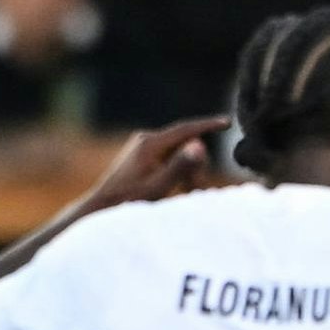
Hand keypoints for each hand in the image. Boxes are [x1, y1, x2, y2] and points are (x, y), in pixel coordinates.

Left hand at [91, 115, 232, 205]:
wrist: (101, 207)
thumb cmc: (129, 201)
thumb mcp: (158, 187)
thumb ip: (180, 167)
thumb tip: (200, 145)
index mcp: (150, 143)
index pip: (186, 129)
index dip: (208, 125)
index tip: (228, 122)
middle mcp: (146, 138)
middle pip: (184, 143)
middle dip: (195, 163)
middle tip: (194, 189)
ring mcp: (143, 145)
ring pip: (178, 151)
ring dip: (186, 170)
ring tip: (185, 192)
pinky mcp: (143, 153)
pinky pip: (168, 157)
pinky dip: (176, 170)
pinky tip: (177, 188)